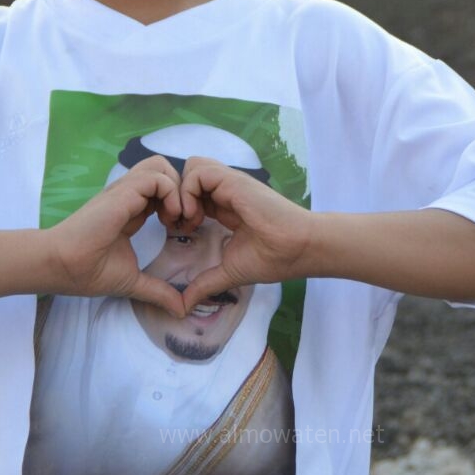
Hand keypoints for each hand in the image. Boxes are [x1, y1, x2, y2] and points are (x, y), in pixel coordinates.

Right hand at [47, 156, 185, 317]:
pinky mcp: (122, 193)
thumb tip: (180, 310)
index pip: (161, 190)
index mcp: (130, 209)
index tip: (180, 230)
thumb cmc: (89, 271)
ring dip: (177, 189)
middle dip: (181, 189)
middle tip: (182, 220)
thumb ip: (157, 290)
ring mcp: (124, 191)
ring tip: (175, 218)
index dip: (177, 204)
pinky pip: (156, 177)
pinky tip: (167, 218)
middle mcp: (128, 195)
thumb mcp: (132, 281)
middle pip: (162, 169)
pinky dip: (170, 193)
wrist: (62, 266)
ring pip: (160, 166)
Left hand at [177, 157, 314, 312]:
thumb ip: (205, 284)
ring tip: (188, 219)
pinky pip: (198, 172)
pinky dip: (188, 191)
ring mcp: (229, 183)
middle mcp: (226, 191)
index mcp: (226, 206)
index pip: (195, 194)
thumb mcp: (230, 271)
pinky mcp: (232, 180)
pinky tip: (195, 216)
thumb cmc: (272, 258)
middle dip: (176, 196)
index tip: (182, 232)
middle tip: (179, 223)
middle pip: (190, 175)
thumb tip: (184, 306)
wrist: (298, 248)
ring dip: (181, 192)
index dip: (181, 209)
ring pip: (192, 167)